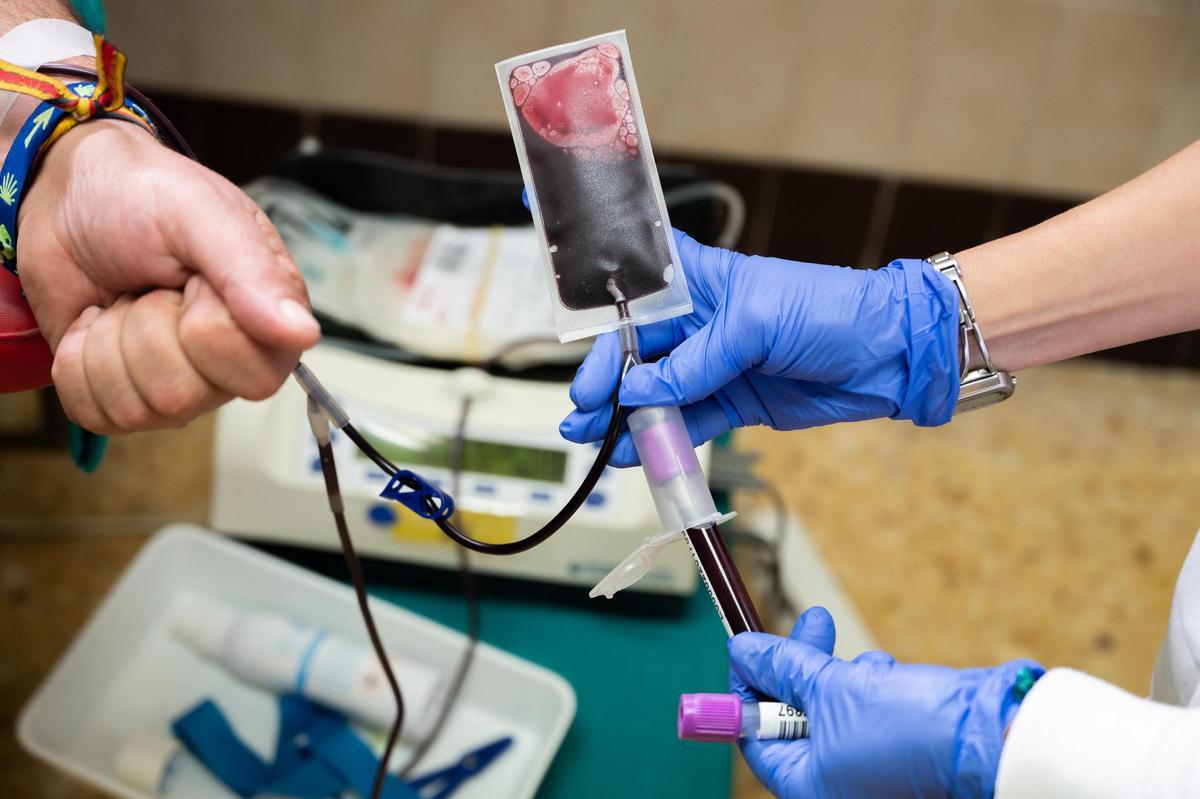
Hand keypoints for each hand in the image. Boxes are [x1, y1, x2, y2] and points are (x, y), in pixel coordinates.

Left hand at [16, 120, 318, 432]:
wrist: (68, 195)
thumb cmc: (142, 195)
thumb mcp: (199, 215)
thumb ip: (253, 271)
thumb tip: (302, 333)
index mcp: (270, 322)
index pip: (251, 374)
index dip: (204, 325)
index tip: (193, 280)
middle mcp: (230, 364)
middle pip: (181, 395)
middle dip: (145, 330)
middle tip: (153, 287)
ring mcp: (176, 385)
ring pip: (134, 407)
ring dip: (107, 342)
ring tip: (124, 298)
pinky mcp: (123, 395)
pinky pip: (95, 413)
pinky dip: (76, 361)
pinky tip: (96, 322)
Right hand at [559, 229, 960, 464]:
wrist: (890, 355)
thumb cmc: (832, 311)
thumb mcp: (757, 325)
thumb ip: (695, 362)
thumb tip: (639, 391)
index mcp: (702, 281)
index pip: (638, 279)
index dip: (598, 285)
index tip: (560, 298)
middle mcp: (701, 321)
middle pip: (635, 349)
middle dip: (603, 376)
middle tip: (580, 406)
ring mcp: (715, 364)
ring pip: (654, 390)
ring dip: (621, 413)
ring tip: (588, 435)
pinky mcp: (734, 401)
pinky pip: (686, 421)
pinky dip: (660, 439)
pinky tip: (632, 452)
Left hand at [730, 607, 1041, 798]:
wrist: (993, 737)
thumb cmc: (912, 731)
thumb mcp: (834, 689)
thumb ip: (783, 668)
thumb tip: (744, 651)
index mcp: (807, 789)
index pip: (757, 735)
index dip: (750, 685)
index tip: (752, 646)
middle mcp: (835, 788)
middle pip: (795, 718)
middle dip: (802, 668)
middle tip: (813, 623)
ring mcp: (867, 773)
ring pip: (834, 710)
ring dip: (842, 674)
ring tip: (869, 665)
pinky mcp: (897, 753)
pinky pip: (867, 714)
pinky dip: (872, 687)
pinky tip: (889, 676)